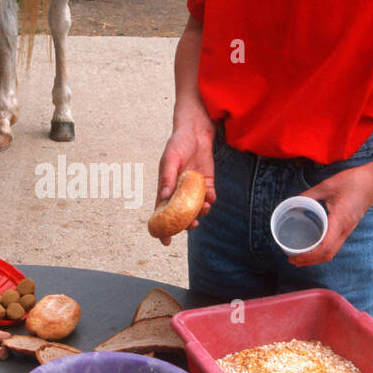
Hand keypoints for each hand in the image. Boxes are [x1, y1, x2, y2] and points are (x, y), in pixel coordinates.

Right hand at [154, 113, 216, 246]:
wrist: (196, 132)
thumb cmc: (177, 144)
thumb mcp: (170, 159)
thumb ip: (167, 178)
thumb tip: (164, 197)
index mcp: (166, 189)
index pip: (162, 212)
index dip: (162, 228)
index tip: (165, 241)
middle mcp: (179, 192)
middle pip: (181, 215)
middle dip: (186, 224)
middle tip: (191, 225)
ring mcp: (193, 189)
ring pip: (196, 208)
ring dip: (200, 213)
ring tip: (203, 209)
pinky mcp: (207, 183)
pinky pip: (209, 197)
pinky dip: (210, 200)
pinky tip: (210, 196)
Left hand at [287, 162, 372, 265]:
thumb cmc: (353, 182)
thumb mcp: (327, 186)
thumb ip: (309, 194)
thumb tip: (293, 202)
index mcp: (339, 222)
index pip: (324, 248)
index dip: (308, 256)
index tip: (294, 256)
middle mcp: (344, 230)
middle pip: (327, 255)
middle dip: (309, 261)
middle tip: (292, 259)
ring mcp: (347, 230)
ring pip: (332, 252)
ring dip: (316, 258)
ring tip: (300, 257)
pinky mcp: (348, 227)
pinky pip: (335, 245)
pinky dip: (323, 251)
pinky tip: (314, 247)